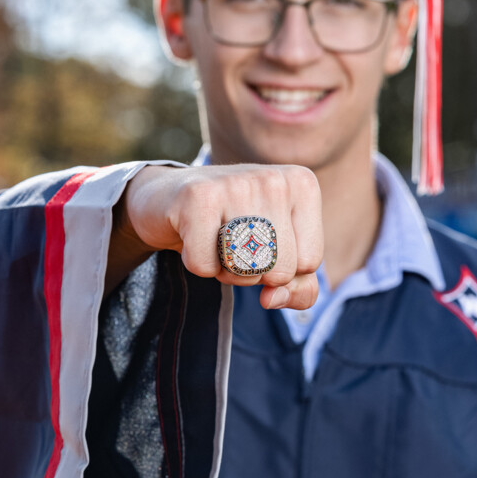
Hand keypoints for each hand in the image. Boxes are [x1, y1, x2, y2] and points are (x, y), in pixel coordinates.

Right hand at [113, 164, 322, 309]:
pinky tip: (192, 234)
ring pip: (246, 270)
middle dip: (253, 273)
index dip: (281, 269)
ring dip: (226, 271)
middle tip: (234, 244)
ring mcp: (237, 183)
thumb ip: (299, 287)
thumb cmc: (232, 228)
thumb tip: (273, 299)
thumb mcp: (277, 255)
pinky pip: (206, 266)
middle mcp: (275, 179)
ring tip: (215, 240)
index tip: (260, 242)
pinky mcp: (197, 196)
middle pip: (280, 270)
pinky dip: (197, 264)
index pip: (309, 263)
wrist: (167, 197)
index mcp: (303, 185)